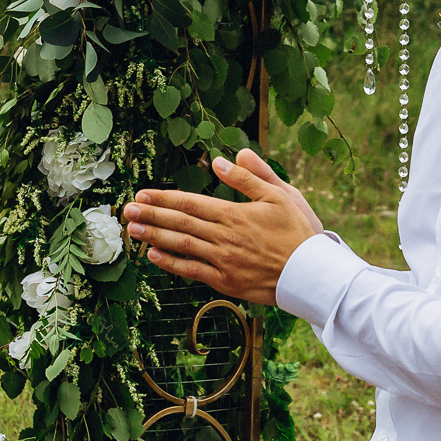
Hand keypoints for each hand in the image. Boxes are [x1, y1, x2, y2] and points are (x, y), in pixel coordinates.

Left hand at [121, 149, 323, 305]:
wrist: (313, 274)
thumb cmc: (299, 232)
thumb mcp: (280, 195)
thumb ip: (250, 177)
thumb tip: (223, 158)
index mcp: (235, 214)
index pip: (191, 203)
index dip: (164, 198)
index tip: (143, 194)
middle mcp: (224, 237)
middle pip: (180, 222)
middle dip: (151, 215)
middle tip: (127, 209)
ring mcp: (223, 261)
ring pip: (181, 245)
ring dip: (154, 236)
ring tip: (132, 229)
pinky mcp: (226, 282)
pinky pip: (192, 271)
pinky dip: (171, 263)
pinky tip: (153, 255)